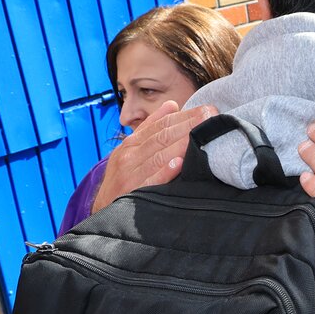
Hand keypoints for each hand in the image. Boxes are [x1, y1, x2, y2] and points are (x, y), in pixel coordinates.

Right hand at [92, 102, 216, 211]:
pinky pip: (151, 180)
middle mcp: (129, 155)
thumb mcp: (131, 149)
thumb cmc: (123, 176)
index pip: (161, 125)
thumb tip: (171, 105)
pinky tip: (179, 164)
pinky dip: (165, 171)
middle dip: (188, 125)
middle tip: (211, 117)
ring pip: (159, 155)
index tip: (207, 110)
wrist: (103, 208)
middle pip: (162, 136)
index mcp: (132, 143)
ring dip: (181, 144)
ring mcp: (130, 173)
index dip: (185, 116)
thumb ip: (151, 127)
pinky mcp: (133, 192)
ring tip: (201, 134)